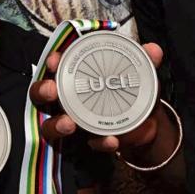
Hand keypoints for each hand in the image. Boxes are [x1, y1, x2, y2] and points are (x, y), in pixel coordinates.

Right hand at [28, 42, 165, 154]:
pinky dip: (100, 142)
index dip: (52, 62)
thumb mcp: (140, 74)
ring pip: (50, 126)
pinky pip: (88, 144)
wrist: (146, 122)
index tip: (55, 61)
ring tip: (70, 124)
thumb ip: (145, 60)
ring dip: (57, 124)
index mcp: (76, 76)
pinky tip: (111, 140)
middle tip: (53, 91)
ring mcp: (73, 122)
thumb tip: (153, 49)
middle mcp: (67, 99)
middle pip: (41, 95)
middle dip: (43, 91)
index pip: (57, 66)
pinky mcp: (88, 141)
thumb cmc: (131, 91)